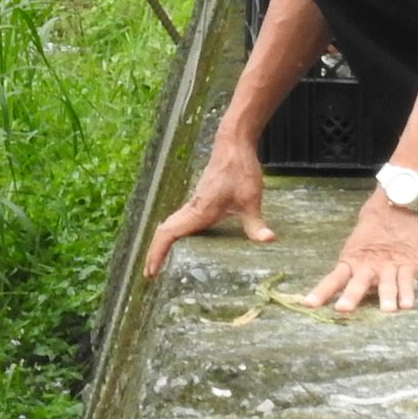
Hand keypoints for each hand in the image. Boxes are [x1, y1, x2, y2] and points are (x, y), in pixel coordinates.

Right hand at [144, 135, 272, 276]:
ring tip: (160, 263)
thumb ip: (255, 223)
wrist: (233, 144)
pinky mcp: (201, 199)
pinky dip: (174, 234)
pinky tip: (184, 243)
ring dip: (162, 243)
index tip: (150, 271)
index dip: (157, 253)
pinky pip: (180, 220)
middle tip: (149, 274)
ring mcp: (195, 203)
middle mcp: (192, 209)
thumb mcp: (250, 198)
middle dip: (154, 253)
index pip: (169, 234)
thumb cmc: (239, 169)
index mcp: (199, 212)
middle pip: (164, 232)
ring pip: (170, 225)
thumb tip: (268, 240)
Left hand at [301, 192, 417, 312]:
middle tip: (343, 309)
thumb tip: (346, 273)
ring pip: (386, 284)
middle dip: (350, 297)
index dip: (321, 292)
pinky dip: (407, 293)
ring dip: (385, 297)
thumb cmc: (376, 219)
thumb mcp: (358, 238)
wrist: (400, 201)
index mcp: (352, 258)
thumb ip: (354, 258)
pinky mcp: (408, 264)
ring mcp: (389, 265)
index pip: (333, 278)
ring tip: (386, 309)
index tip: (308, 304)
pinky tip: (407, 305)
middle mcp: (368, 265)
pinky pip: (407, 280)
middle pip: (357, 283)